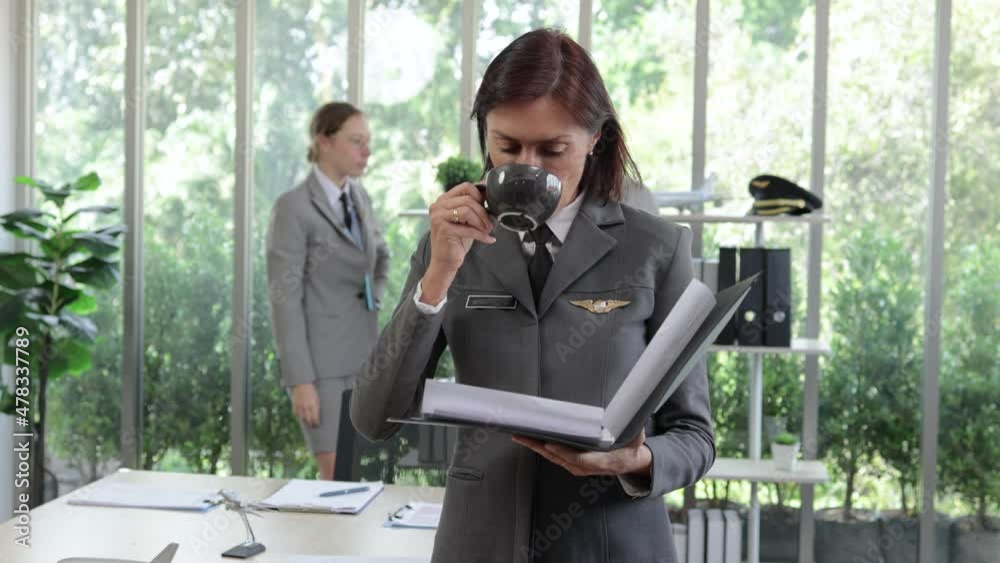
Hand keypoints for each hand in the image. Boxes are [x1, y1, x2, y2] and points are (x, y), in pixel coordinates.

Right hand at [291, 383, 320, 427]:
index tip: (317, 424)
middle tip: (312, 426)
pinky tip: (301, 417)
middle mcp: (306, 406)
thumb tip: (316, 416)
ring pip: (301, 418)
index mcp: (313, 404)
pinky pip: (296, 414)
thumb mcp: (316, 399)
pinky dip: (298, 416)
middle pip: (308, 419)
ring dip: (304, 421)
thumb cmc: (311, 391)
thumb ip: (316, 407)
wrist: (302, 384)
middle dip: (310, 424)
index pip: (315, 417)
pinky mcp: (294, 405)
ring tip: (307, 423)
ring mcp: (300, 406)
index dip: (316, 422)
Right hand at [422, 183, 495, 301]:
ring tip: (488, 230)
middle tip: (490, 224)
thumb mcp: (466, 220)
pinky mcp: (444, 228)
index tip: (488, 206)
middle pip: (468, 199)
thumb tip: (489, 192)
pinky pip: (469, 228)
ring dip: (482, 222)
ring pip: (468, 210)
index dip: (480, 195)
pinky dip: (481, 235)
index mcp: (443, 200)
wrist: (445, 262)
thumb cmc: (456, 241)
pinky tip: (488, 239)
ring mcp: (438, 216)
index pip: (466, 187)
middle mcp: (438, 206)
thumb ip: (473, 206)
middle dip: (483, 212)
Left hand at [512, 429, 651, 478]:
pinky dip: (541, 449)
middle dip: (540, 447)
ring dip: (536, 447)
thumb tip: (628, 414)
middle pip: (560, 458)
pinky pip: (554, 457)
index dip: (565, 452)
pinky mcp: (573, 464)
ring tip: (520, 436)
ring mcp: (579, 468)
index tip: (551, 444)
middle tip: (523, 436)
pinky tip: (530, 440)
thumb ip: (631, 428)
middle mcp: (588, 467)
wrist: (631, 462)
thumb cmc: (632, 447)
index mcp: (605, 461)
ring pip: (554, 458)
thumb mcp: (636, 437)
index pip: (581, 459)